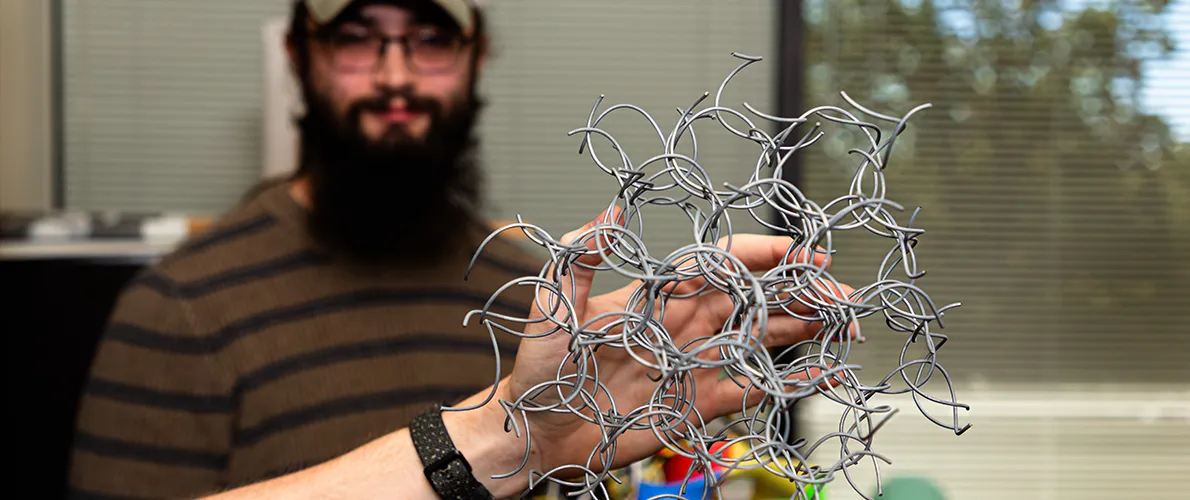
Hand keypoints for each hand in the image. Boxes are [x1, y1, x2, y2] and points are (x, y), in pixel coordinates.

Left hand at [494, 210, 856, 480]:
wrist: (535, 430)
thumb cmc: (541, 367)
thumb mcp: (554, 306)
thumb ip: (581, 258)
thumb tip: (611, 209)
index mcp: (657, 295)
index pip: (720, 264)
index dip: (762, 254)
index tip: (801, 251)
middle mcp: (684, 324)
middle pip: (755, 298)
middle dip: (799, 291)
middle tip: (841, 291)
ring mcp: (695, 363)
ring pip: (762, 337)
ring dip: (804, 328)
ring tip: (845, 321)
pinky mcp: (698, 404)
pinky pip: (752, 387)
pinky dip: (790, 380)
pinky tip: (824, 371)